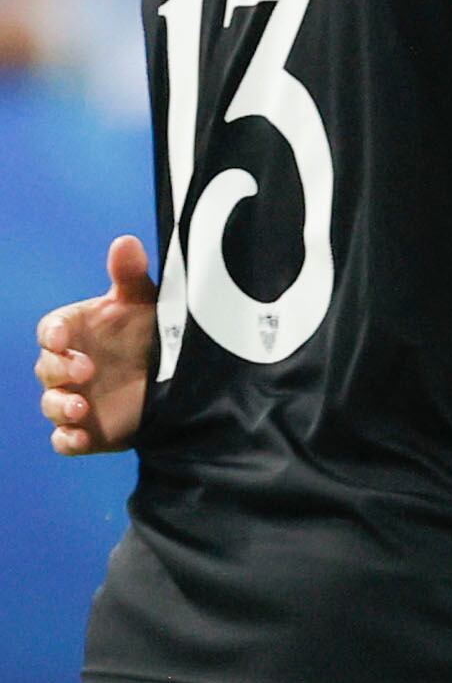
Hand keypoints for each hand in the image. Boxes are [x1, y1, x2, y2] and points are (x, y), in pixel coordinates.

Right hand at [35, 235, 157, 454]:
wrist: (174, 376)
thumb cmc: (149, 330)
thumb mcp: (145, 302)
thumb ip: (130, 275)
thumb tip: (125, 242)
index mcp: (76, 332)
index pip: (50, 330)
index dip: (52, 334)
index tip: (61, 338)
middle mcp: (69, 366)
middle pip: (46, 369)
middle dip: (59, 369)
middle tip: (86, 369)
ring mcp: (77, 398)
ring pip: (51, 405)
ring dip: (60, 406)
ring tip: (81, 406)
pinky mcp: (89, 430)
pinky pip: (65, 440)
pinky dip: (67, 440)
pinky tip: (80, 438)